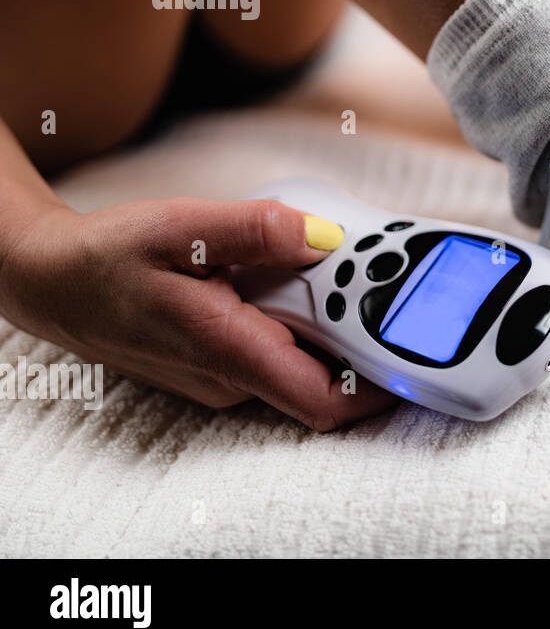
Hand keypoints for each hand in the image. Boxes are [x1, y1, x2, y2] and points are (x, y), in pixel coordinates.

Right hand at [0, 198, 397, 429]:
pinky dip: (306, 314)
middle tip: (395, 275)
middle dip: (370, 333)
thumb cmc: (107, 258)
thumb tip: (324, 237)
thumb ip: (256, 230)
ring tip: (357, 262)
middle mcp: (234, 377)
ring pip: (306, 359)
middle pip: (329, 376)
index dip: (383, 387)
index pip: (327, 401)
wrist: (51, 281)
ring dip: (338, 320)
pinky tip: (306, 271)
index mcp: (230, 352)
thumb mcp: (179, 227)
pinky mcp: (224, 359)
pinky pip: (282, 346)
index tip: (419, 347)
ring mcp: (229, 373)